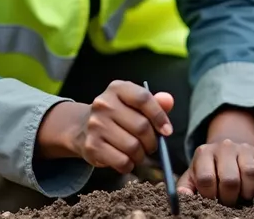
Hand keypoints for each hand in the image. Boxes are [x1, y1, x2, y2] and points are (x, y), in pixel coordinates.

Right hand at [36, 80, 173, 174]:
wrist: (84, 127)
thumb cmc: (118, 115)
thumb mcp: (134, 104)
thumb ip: (154, 102)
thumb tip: (169, 100)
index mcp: (117, 88)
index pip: (143, 98)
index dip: (159, 116)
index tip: (167, 130)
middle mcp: (103, 103)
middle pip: (141, 126)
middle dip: (151, 141)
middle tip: (150, 145)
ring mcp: (96, 125)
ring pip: (133, 147)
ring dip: (141, 155)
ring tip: (138, 152)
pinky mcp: (92, 145)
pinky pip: (122, 161)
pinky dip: (129, 165)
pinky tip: (126, 159)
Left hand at [177, 109, 253, 205]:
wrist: (228, 149)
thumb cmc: (209, 169)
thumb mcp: (194, 175)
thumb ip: (186, 186)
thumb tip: (182, 196)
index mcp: (204, 153)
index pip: (207, 179)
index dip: (210, 196)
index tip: (213, 200)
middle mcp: (224, 146)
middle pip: (230, 179)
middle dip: (229, 198)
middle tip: (229, 200)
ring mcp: (244, 148)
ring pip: (249, 173)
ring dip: (247, 192)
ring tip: (241, 194)